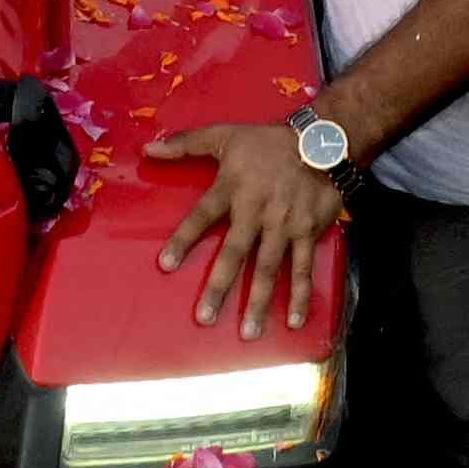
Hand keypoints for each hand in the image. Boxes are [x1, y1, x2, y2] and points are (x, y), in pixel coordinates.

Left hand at [146, 120, 347, 335]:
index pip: (202, 216)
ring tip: (248, 332)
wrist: (321, 141)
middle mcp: (256, 211)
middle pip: (235, 252)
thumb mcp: (224, 135)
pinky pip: (303, 268)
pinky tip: (294, 322)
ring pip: (268, 268)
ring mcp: (284, 225)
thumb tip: (147, 151)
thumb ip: (185, 144)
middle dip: (220, 286)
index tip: (165, 265)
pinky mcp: (308, 232)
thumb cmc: (266, 141)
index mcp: (232, 188)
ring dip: (259, 301)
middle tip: (204, 318)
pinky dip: (300, 296)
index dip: (184, 240)